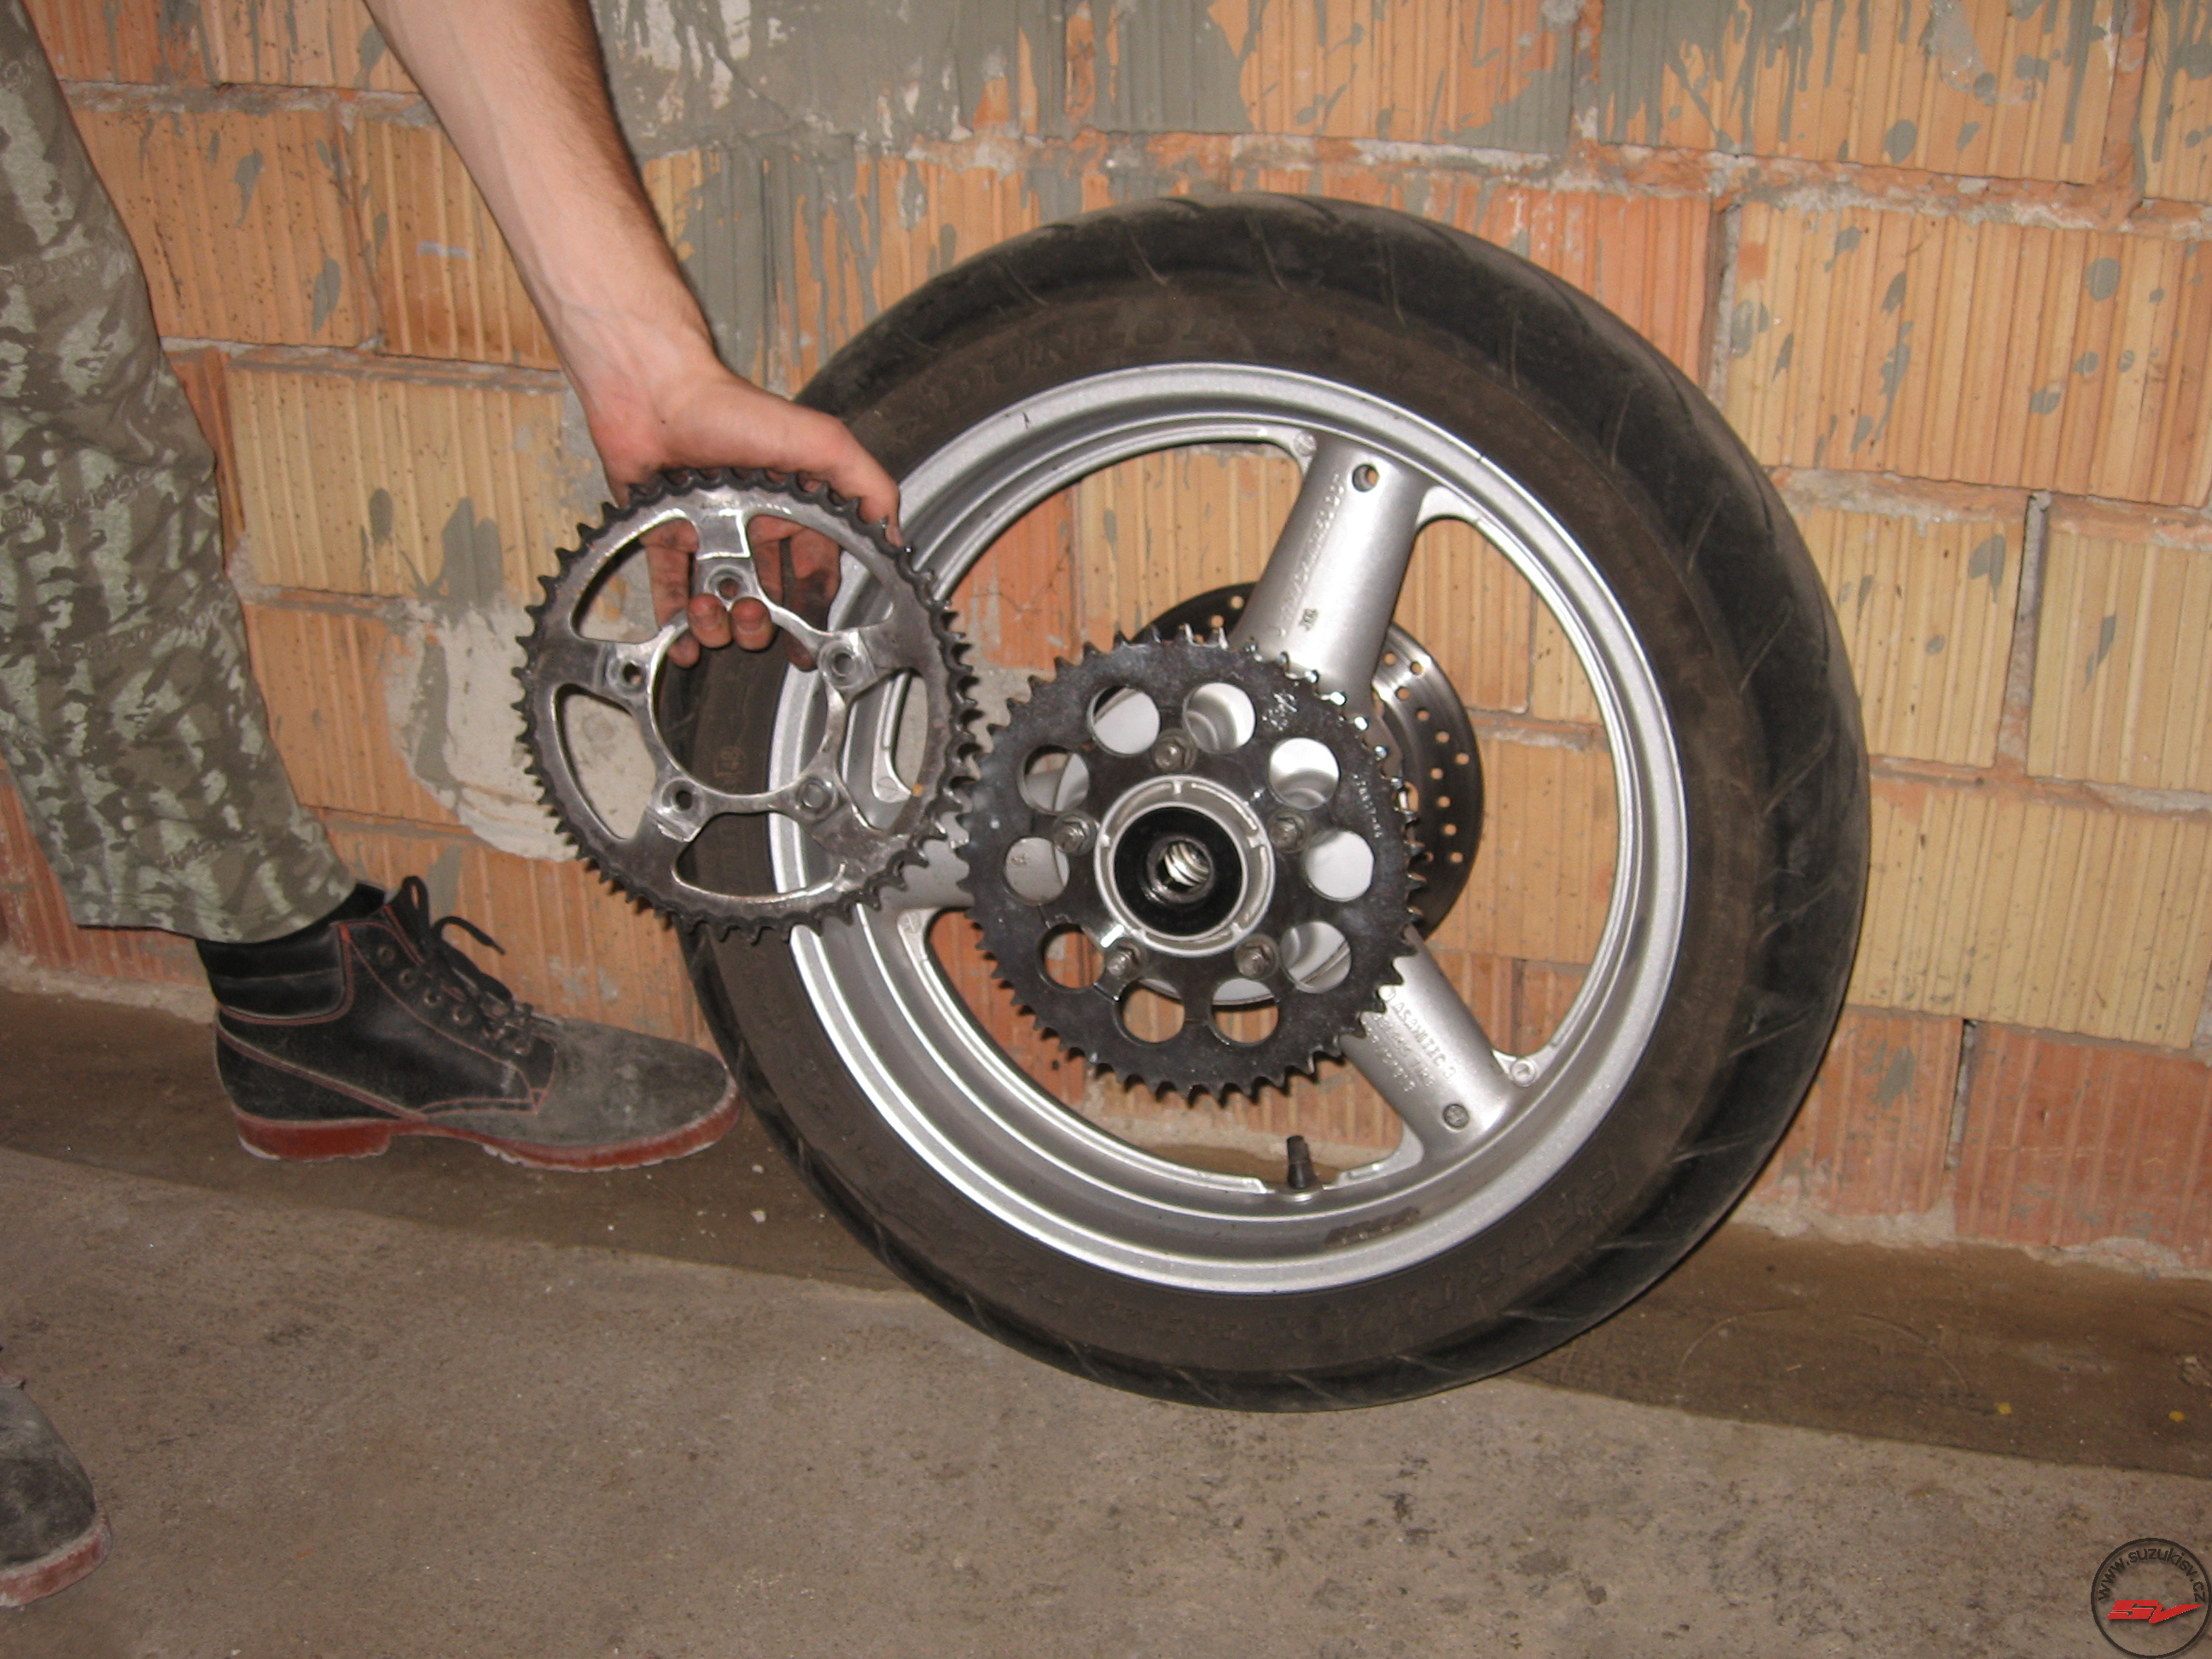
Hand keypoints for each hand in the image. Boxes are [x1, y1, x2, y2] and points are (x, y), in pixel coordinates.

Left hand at [589, 366, 899, 668]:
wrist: (655, 395)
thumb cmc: (734, 411)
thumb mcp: (823, 442)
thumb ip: (868, 486)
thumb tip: (893, 536)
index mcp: (795, 507)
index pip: (816, 570)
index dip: (817, 606)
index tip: (814, 640)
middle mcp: (755, 524)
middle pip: (770, 596)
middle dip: (766, 621)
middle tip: (755, 622)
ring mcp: (711, 534)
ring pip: (724, 601)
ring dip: (721, 623)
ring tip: (711, 613)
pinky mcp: (667, 537)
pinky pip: (674, 591)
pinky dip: (680, 623)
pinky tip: (686, 643)